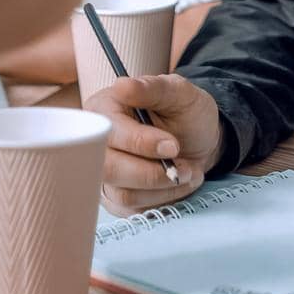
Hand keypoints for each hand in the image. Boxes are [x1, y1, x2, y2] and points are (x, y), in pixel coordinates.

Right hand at [84, 74, 221, 213]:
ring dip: (163, 187)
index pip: (109, 133)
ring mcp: (104, 172)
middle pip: (109, 169)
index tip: (173, 146)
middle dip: (153, 173)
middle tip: (185, 166)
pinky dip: (163, 199)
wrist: (198, 139)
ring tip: (188, 170)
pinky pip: (133, 209)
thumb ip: (153, 87)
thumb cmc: (184, 111)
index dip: (141, 143)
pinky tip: (177, 183)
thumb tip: (122, 85)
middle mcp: (95, 142)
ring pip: (124, 193)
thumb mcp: (179, 92)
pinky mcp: (115, 196)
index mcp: (102, 109)